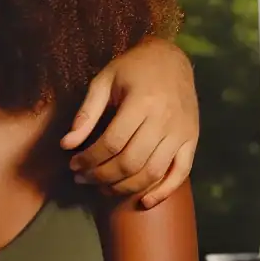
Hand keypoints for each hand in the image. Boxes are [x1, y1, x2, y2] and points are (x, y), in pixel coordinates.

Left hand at [62, 38, 198, 207]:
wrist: (172, 58)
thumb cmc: (133, 68)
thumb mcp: (104, 80)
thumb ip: (87, 112)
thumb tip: (67, 144)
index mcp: (142, 102)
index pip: (111, 143)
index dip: (89, 159)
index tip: (73, 165)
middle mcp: (165, 120)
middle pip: (130, 162)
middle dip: (101, 176)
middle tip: (83, 179)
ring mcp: (181, 132)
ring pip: (152, 172)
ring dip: (124, 187)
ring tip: (102, 188)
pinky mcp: (192, 140)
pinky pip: (180, 173)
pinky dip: (162, 192)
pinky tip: (143, 202)